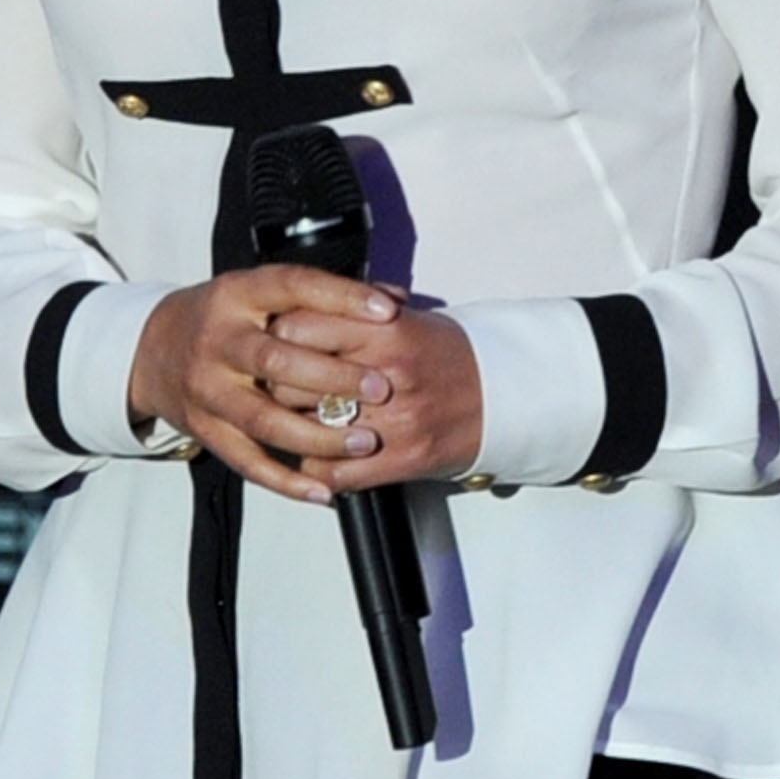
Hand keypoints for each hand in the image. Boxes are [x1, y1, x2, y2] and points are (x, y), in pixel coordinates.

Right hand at [128, 266, 408, 506]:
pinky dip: (286, 481)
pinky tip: (324, 490)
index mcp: (238, 294)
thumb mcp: (262, 293)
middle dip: (332, 377)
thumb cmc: (227, 319)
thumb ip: (324, 297)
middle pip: (274, 360)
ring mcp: (207, 388)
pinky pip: (247, 461)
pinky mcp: (206, 430)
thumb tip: (395, 300)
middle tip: (382, 388)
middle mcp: (218, 339)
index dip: (341, 298)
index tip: (388, 313)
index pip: (293, 287)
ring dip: (316, 436)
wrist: (153, 350)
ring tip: (363, 442)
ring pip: (262, 418)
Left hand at [264, 294, 484, 496]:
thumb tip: (299, 306)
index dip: (277, 336)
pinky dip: (319, 467)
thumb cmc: (449, 355)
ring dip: (294, 429)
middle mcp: (386, 374)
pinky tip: (321, 454)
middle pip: (292, 382)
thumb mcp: (403, 317)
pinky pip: (334, 472)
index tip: (276, 343)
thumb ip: (352, 310)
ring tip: (296, 420)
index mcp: (384, 330)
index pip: (298, 329)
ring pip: (308, 430)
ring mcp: (394, 421)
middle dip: (278, 385)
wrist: (503, 395)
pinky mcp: (401, 460)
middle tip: (279, 385)